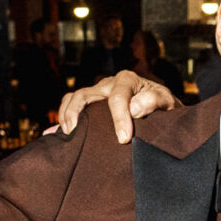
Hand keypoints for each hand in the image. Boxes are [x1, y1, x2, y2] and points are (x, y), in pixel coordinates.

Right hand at [59, 71, 178, 142]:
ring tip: (67, 133)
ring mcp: (98, 94)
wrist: (162, 111)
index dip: (119, 118)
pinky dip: (62, 118)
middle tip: (76, 133)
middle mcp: (108, 83)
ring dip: (66, 114)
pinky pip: (71, 106)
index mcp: (127, 80)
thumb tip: (134, 107)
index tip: (123, 139)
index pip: (117, 97)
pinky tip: (53, 134)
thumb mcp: (167, 102)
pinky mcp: (92, 105)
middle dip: (78, 112)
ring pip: (74, 98)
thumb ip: (154, 100)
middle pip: (85, 94)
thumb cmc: (165, 108)